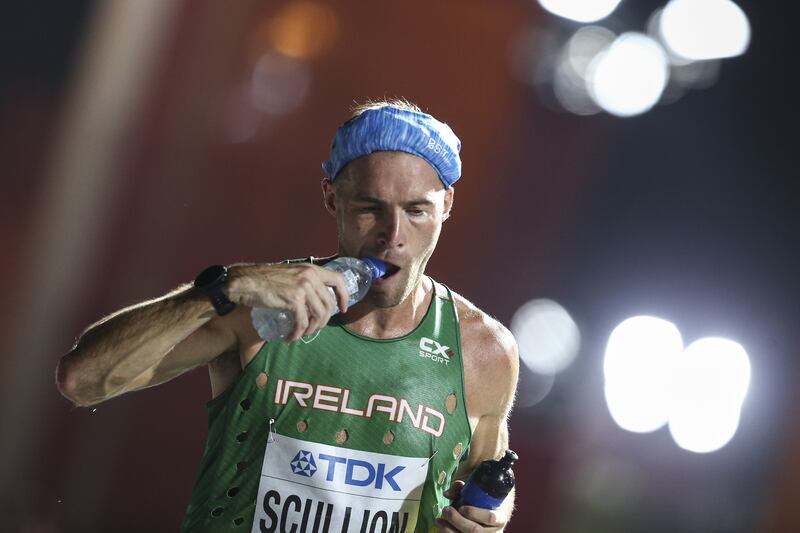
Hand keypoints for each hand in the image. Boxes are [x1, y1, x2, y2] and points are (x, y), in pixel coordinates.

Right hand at [227, 263, 348, 341]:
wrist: (244, 281)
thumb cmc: (263, 280)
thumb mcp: (290, 275)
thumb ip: (304, 283)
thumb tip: (314, 301)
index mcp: (311, 269)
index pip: (338, 280)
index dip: (343, 296)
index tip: (342, 309)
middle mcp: (310, 276)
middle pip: (329, 304)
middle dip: (323, 321)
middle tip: (314, 328)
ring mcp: (303, 287)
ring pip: (319, 315)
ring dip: (312, 329)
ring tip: (302, 334)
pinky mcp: (293, 300)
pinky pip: (302, 322)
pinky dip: (298, 333)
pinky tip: (291, 338)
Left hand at [435, 480, 509, 532]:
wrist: (490, 511)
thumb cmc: (484, 500)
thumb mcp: (478, 492)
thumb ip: (463, 489)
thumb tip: (447, 494)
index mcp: (500, 517)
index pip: (491, 518)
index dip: (474, 513)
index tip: (461, 507)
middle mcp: (494, 531)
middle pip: (475, 531)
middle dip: (457, 521)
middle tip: (446, 510)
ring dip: (449, 530)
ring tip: (439, 520)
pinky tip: (441, 528)